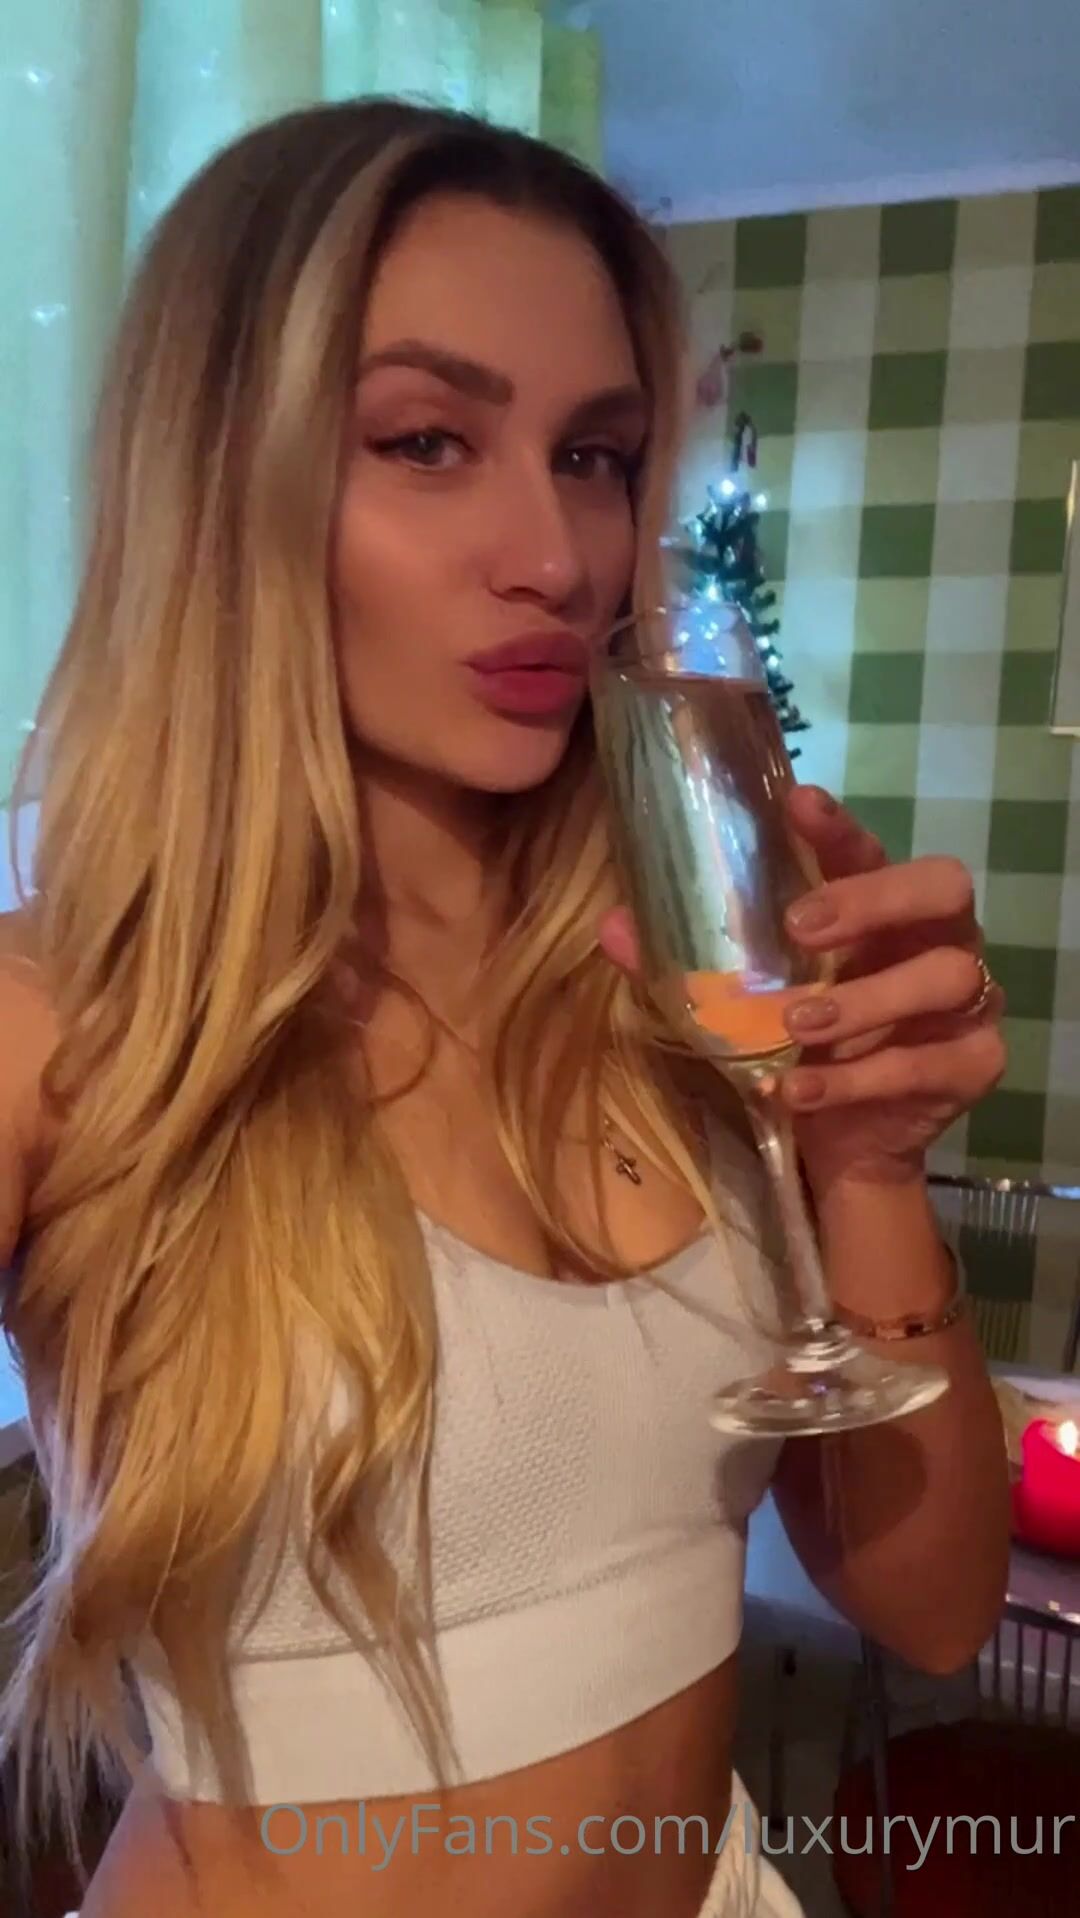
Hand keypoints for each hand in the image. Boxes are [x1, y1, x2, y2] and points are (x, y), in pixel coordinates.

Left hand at [598, 785, 1005, 1195]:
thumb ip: (684, 963)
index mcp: (882, 908)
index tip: (797, 806)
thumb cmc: (798, 1045)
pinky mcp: (974, 1063)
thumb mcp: (738, 1005)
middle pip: (943, 887)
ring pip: (944, 977)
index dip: (840, 826)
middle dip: (875, 899)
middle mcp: (937, 939)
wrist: (840, 1145)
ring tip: (796, 1022)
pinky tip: (799, 1090)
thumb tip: (612, 926)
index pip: (870, 848)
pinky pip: (925, 1063)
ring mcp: (966, 1002)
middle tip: (801, 927)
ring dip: (865, 1000)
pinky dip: (856, 1077)